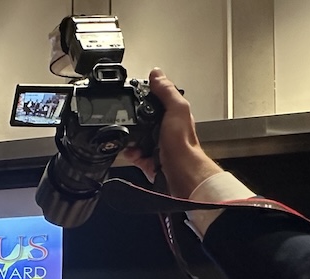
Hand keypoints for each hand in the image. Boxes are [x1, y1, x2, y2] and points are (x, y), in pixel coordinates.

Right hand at [121, 68, 223, 198]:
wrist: (180, 174)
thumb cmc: (182, 145)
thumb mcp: (176, 109)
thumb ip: (166, 91)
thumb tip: (156, 73)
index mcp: (173, 115)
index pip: (155, 101)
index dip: (143, 99)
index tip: (131, 98)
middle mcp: (165, 131)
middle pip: (142, 121)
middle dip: (132, 123)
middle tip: (127, 124)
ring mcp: (157, 147)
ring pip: (136, 139)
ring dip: (130, 141)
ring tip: (131, 142)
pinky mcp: (149, 162)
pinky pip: (134, 155)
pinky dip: (130, 154)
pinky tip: (132, 154)